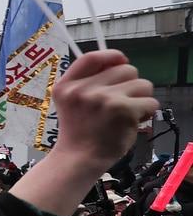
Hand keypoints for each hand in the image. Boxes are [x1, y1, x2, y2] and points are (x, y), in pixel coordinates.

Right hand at [50, 50, 158, 173]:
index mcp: (66, 86)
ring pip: (143, 84)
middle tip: (122, 101)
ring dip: (141, 98)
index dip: (112, 56)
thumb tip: (120, 62)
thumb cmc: (78, 131)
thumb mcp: (69, 102)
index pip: (91, 57)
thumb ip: (86, 82)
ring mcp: (103, 99)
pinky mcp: (123, 110)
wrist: (78, 159)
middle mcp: (82, 89)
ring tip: (128, 113)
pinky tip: (133, 121)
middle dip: (131, 84)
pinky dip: (147, 113)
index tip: (121, 62)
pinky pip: (150, 102)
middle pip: (126, 69)